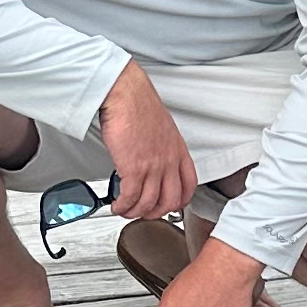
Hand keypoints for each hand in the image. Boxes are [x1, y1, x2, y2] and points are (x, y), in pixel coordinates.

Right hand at [98, 63, 198, 223]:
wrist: (126, 94)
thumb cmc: (139, 104)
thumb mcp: (162, 127)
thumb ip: (162, 146)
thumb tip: (153, 157)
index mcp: (178, 150)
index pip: (189, 185)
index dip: (179, 201)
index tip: (169, 205)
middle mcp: (168, 161)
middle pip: (170, 201)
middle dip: (156, 212)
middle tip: (144, 212)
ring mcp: (153, 167)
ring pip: (149, 204)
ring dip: (135, 212)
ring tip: (125, 209)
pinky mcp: (133, 169)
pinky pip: (130, 198)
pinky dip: (123, 206)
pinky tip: (117, 205)